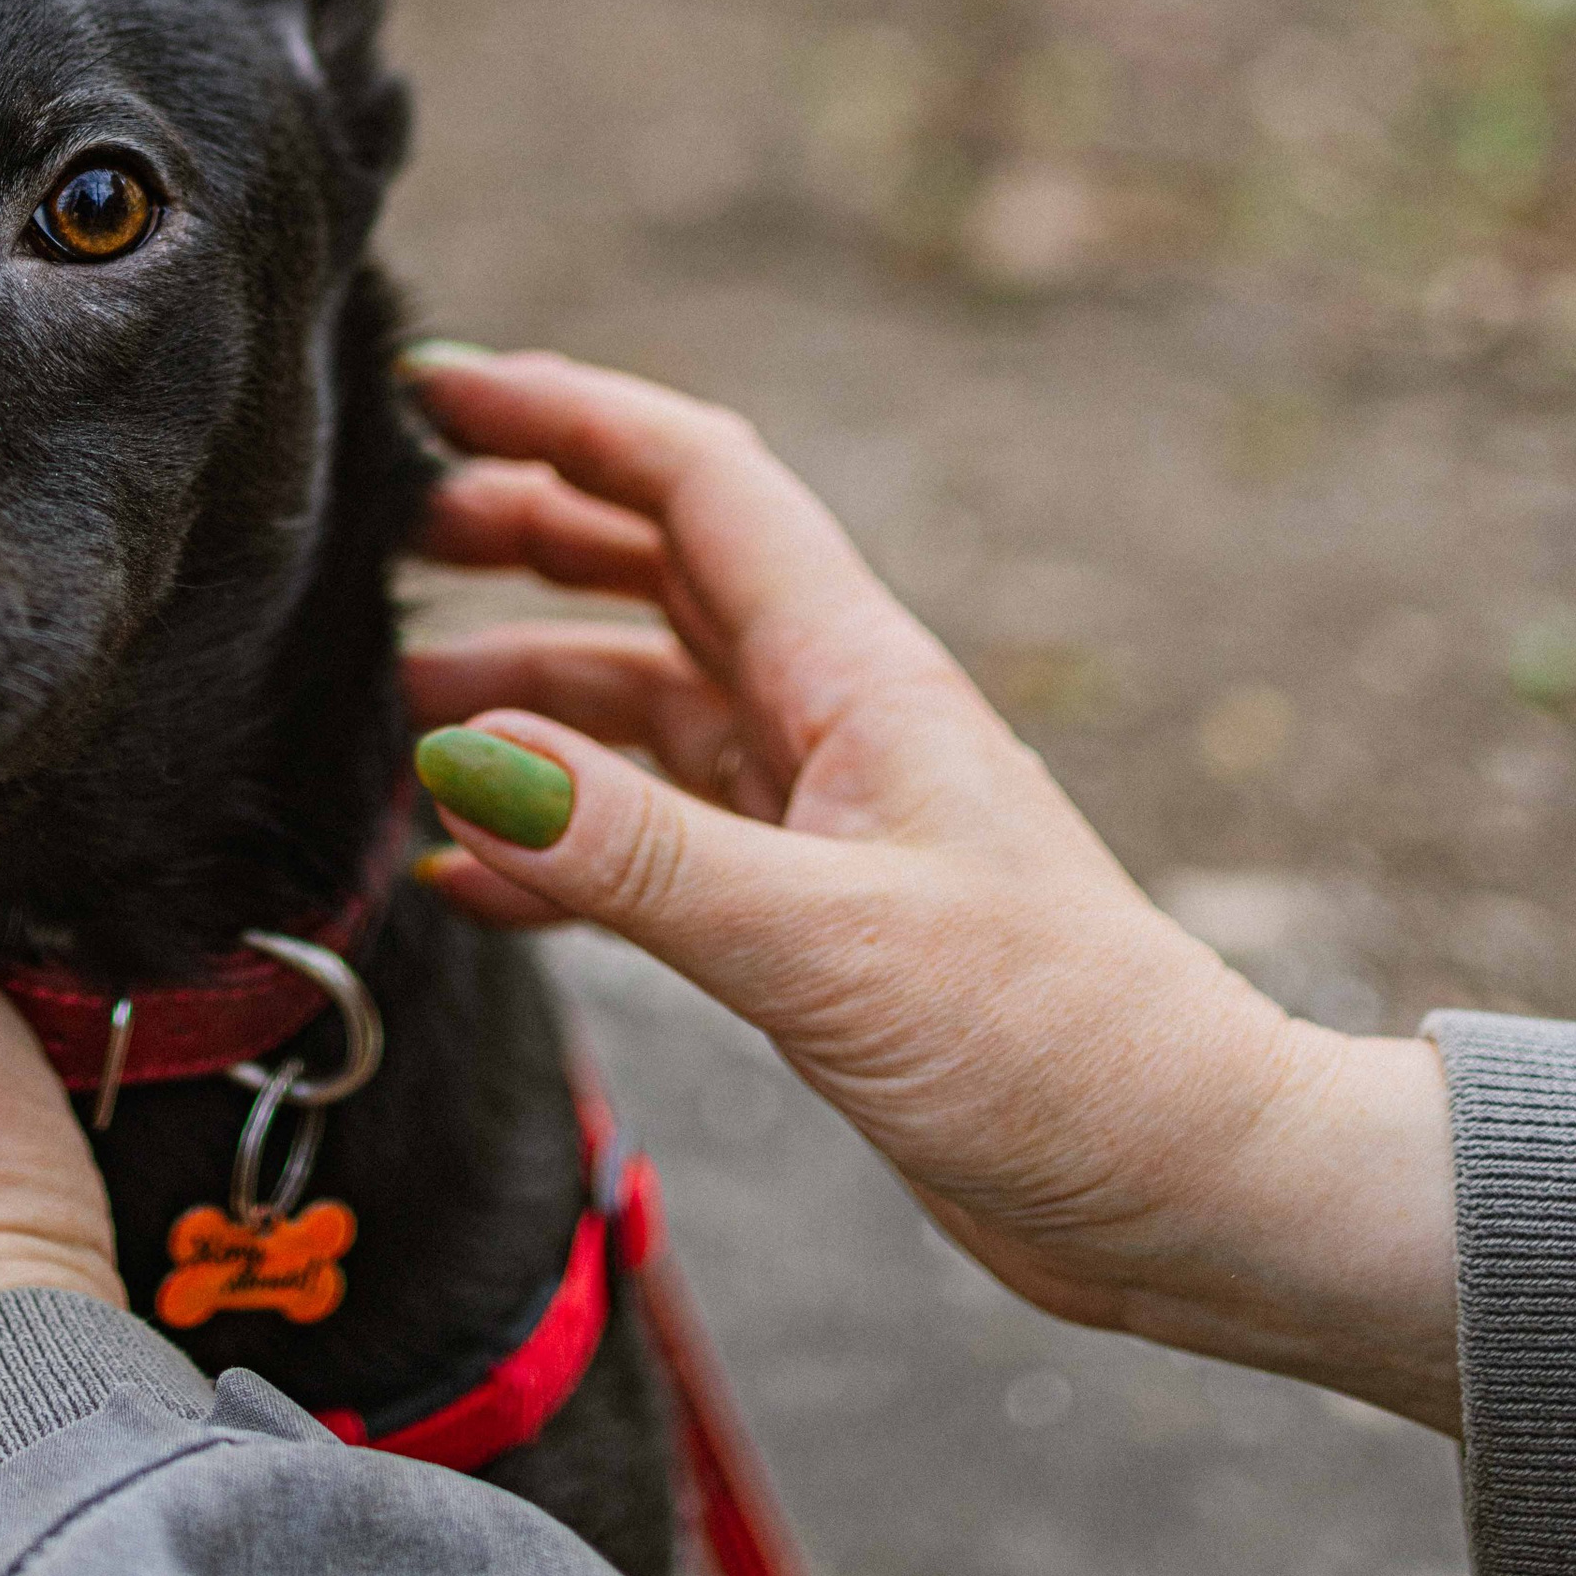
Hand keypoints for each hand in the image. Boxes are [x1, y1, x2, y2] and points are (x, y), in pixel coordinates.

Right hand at [404, 349, 1458, 1433]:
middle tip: (384, 535)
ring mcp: (818, 815)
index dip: (568, 415)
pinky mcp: (809, 917)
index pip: (694, 483)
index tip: (439, 384)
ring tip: (393, 716)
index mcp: (854, 672)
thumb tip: (462, 754)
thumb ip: (635, 854)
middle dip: (524, 530)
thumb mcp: (827, 944)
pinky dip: (556, 845)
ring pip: (642, 705)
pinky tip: (468, 879)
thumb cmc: (1059, 1051)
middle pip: (656, 568)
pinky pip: (650, 843)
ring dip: (524, 698)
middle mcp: (830, 716)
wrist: (1190, 1192)